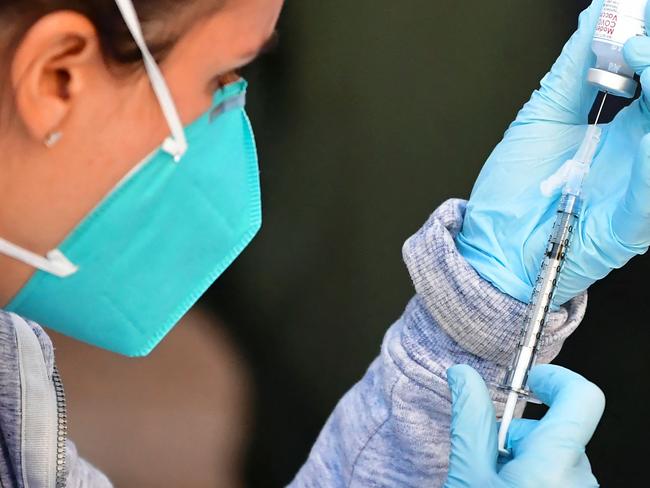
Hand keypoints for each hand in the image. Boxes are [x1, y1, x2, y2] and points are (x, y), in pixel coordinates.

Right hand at [445, 364, 604, 487]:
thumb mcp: (468, 473)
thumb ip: (471, 420)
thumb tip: (464, 375)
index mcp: (554, 464)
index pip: (582, 397)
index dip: (557, 378)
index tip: (532, 379)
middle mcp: (579, 479)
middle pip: (557, 430)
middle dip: (518, 435)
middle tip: (489, 459)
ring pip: (556, 455)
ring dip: (524, 458)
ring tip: (495, 482)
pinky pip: (560, 476)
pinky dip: (533, 476)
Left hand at [456, 0, 649, 305]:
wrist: (493, 244)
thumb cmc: (517, 189)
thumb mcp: (544, 115)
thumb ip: (575, 69)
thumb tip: (598, 13)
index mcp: (630, 130)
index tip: (637, 14)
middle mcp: (643, 157)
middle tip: (637, 37)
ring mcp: (640, 192)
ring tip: (641, 60)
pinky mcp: (627, 227)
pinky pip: (649, 197)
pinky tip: (646, 136)